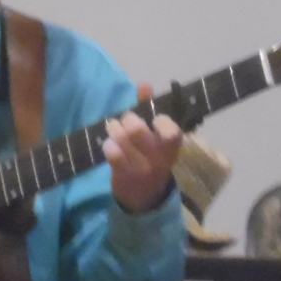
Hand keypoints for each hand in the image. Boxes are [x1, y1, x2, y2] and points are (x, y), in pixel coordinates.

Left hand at [104, 83, 182, 213]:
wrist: (144, 196)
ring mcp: (141, 168)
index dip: (160, 122)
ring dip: (115, 129)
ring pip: (122, 139)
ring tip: (114, 128)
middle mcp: (158, 158)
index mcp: (171, 147)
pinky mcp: (123, 175)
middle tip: (127, 120)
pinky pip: (112, 153)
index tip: (154, 120)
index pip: (172, 133)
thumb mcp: (157, 137)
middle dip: (129, 120)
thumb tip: (144, 84)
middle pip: (138, 131)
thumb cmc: (152, 157)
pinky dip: (108, 144)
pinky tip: (110, 144)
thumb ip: (150, 108)